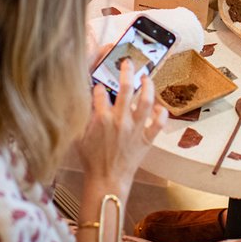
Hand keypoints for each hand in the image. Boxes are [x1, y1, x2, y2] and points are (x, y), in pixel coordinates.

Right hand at [76, 61, 166, 192]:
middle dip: (127, 71)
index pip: (101, 92)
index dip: (100, 86)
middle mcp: (120, 120)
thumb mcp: (78, 137)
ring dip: (148, 86)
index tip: (101, 85)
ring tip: (147, 77)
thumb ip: (80, 117)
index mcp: (101, 118)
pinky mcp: (147, 139)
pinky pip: (159, 123)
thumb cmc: (91, 159)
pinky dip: (162, 114)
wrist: (106, 179)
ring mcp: (135, 128)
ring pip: (147, 101)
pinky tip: (160, 107)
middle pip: (126, 88)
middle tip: (128, 62)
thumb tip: (80, 99)